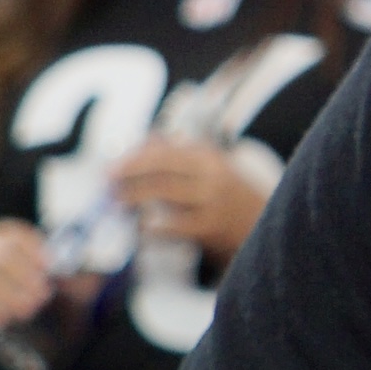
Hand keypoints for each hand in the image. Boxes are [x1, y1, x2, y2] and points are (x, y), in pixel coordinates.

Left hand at [111, 137, 272, 260]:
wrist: (263, 227)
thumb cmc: (227, 196)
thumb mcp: (209, 168)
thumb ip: (177, 154)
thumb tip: (142, 142)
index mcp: (208, 155)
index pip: (164, 150)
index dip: (135, 157)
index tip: (112, 165)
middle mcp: (211, 173)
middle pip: (162, 166)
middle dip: (131, 172)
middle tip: (108, 181)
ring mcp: (211, 200)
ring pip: (165, 191)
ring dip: (136, 195)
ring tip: (117, 201)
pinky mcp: (210, 227)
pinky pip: (173, 225)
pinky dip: (153, 225)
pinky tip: (140, 227)